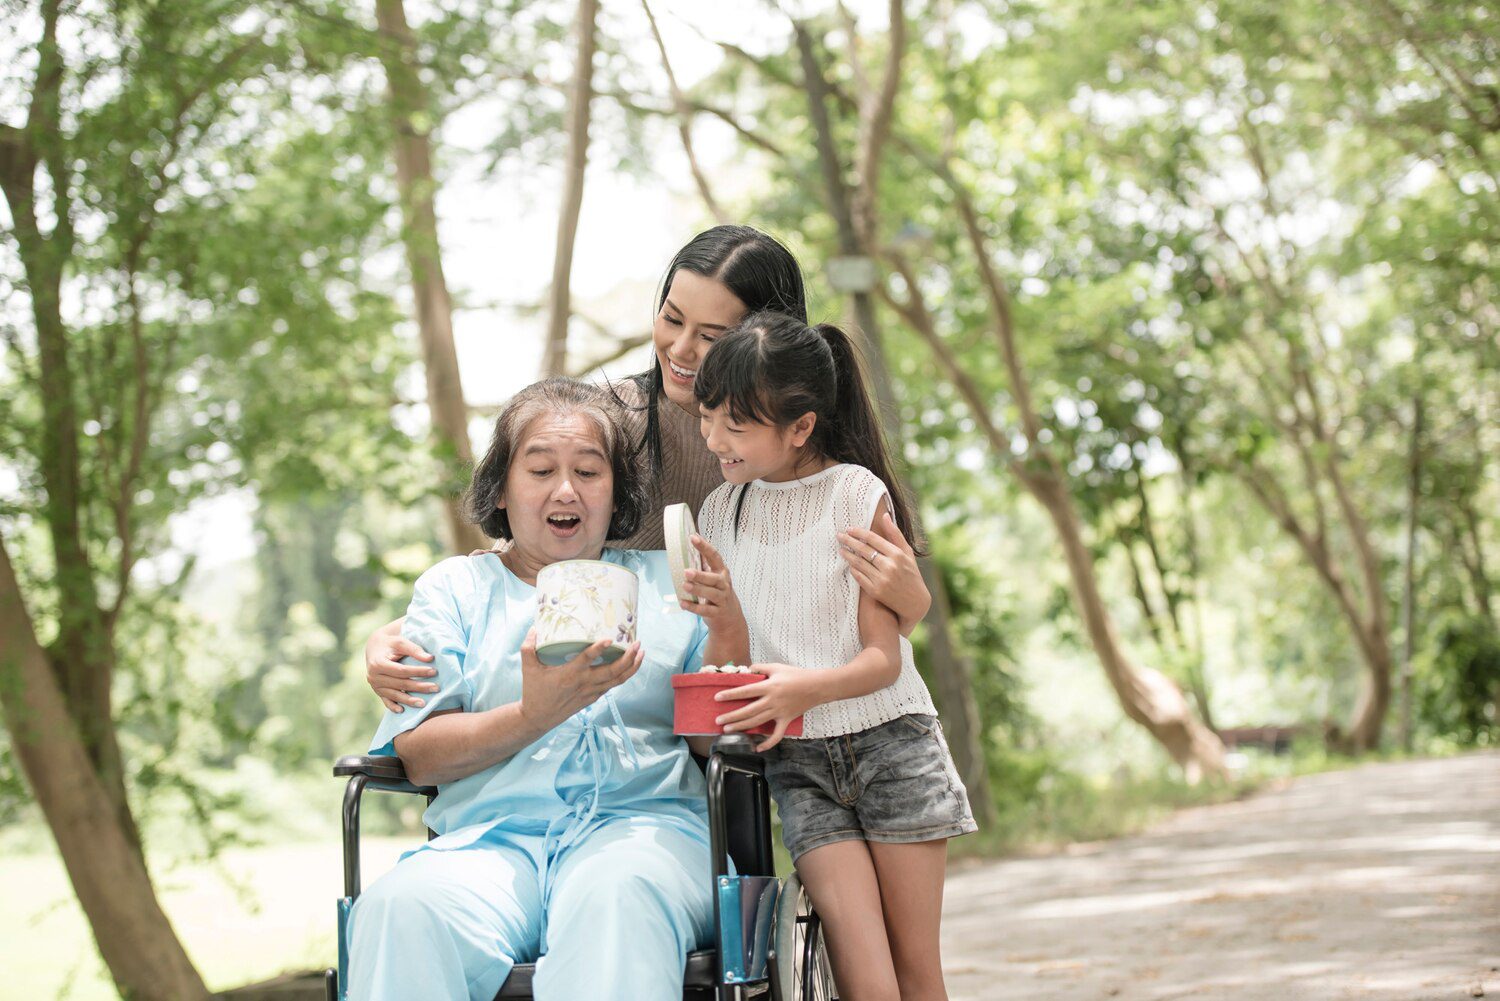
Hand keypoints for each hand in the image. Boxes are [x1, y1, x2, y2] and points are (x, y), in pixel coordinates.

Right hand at [366, 620, 437, 712]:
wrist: (375, 647)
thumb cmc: (390, 643)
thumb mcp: (400, 642)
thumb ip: (414, 650)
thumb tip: (430, 658)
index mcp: (378, 664)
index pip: (402, 671)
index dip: (418, 672)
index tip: (434, 671)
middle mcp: (374, 676)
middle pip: (400, 684)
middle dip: (419, 687)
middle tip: (436, 688)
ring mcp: (374, 686)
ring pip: (394, 695)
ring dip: (409, 700)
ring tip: (424, 704)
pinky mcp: (377, 691)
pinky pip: (386, 701)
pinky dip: (393, 706)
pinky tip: (402, 710)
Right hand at [518, 630, 643, 732]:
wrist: (538, 718)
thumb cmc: (533, 691)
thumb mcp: (528, 668)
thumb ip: (529, 647)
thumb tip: (534, 627)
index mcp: (569, 674)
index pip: (587, 660)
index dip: (598, 649)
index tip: (610, 639)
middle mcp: (584, 683)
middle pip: (612, 672)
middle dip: (628, 658)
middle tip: (637, 643)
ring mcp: (591, 692)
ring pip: (617, 680)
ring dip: (632, 667)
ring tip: (641, 653)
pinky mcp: (593, 698)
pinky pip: (612, 686)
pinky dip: (623, 676)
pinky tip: (630, 666)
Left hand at [681, 534, 747, 644]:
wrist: (730, 618)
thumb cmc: (719, 593)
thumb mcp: (714, 577)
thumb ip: (704, 563)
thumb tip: (691, 544)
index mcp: (721, 572)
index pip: (714, 557)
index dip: (704, 547)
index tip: (693, 537)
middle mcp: (724, 585)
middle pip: (714, 579)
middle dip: (701, 575)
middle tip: (686, 571)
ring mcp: (722, 599)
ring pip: (711, 594)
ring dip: (698, 589)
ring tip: (685, 585)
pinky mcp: (717, 613)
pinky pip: (705, 610)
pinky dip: (693, 607)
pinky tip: (683, 603)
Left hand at [714, 662, 814, 751]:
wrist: (817, 686)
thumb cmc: (796, 675)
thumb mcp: (777, 667)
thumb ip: (760, 667)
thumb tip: (747, 670)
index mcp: (769, 686)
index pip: (745, 691)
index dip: (730, 694)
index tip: (717, 698)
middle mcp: (772, 701)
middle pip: (748, 711)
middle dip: (732, 716)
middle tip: (718, 721)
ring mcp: (779, 712)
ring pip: (757, 722)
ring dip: (741, 727)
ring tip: (728, 730)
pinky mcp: (786, 720)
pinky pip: (776, 735)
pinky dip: (768, 743)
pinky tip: (757, 748)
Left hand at [839, 511, 930, 634]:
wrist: (915, 603)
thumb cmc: (911, 574)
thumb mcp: (907, 553)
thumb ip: (895, 534)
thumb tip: (885, 516)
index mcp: (897, 555)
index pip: (873, 539)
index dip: (859, 532)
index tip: (849, 529)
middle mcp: (889, 566)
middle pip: (863, 550)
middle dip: (849, 541)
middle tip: (839, 536)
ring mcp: (881, 580)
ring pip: (859, 563)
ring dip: (847, 555)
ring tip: (841, 549)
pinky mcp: (875, 591)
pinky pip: (859, 577)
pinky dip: (853, 569)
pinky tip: (848, 564)